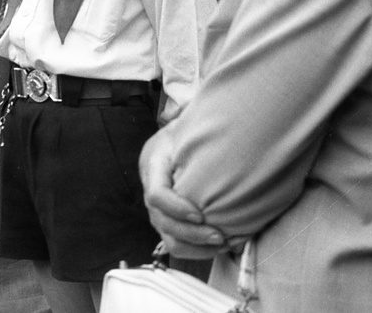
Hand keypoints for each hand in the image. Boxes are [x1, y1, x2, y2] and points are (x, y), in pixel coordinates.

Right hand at [140, 130, 225, 252]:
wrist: (174, 140)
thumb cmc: (184, 132)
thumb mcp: (185, 125)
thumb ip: (190, 125)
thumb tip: (208, 122)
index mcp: (152, 163)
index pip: (157, 194)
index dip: (177, 208)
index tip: (201, 213)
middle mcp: (150, 188)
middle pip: (162, 221)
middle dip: (192, 233)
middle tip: (220, 235)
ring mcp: (156, 208)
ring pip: (169, 239)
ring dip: (196, 247)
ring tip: (222, 243)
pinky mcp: (166, 221)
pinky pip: (177, 244)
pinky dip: (198, 250)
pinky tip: (218, 246)